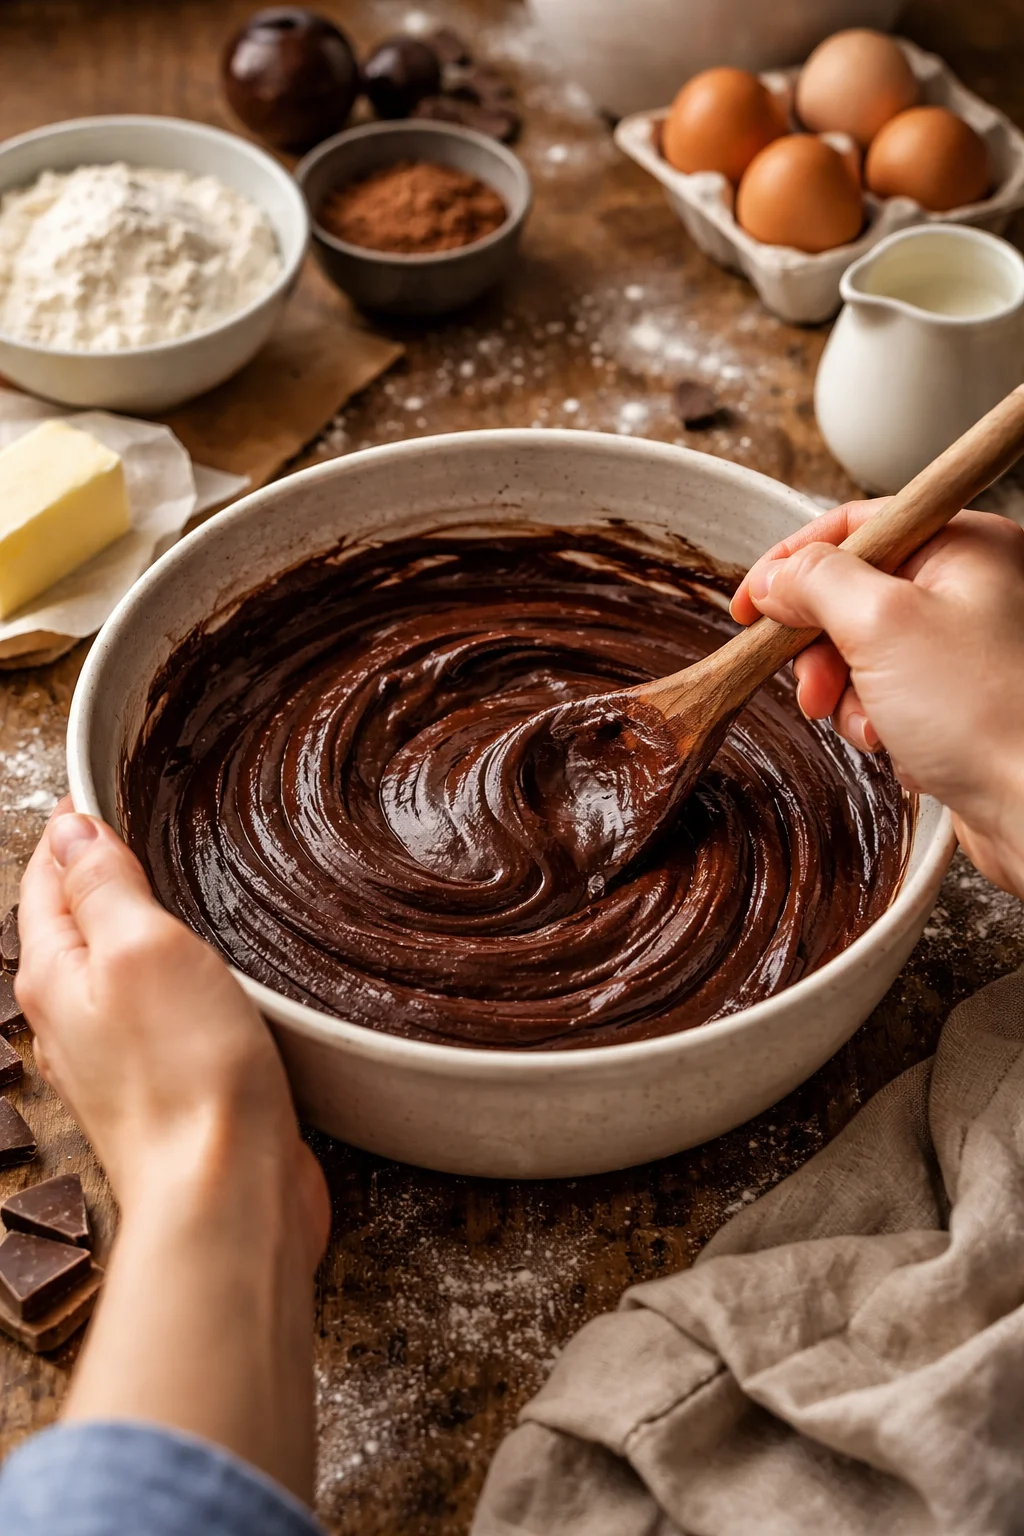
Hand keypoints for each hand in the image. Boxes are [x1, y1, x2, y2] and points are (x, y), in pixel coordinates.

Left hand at [16, 801, 328, 1498]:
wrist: (225, 1190)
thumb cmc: (187, 1072)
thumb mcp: (142, 949)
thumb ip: (105, 885)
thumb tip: (71, 829)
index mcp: (56, 976)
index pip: (47, 881)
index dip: (71, 833)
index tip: (94, 791)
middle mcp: (74, 1018)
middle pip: (73, 927)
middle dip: (96, 878)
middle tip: (130, 829)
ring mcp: (119, 1058)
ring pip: (116, 971)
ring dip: (135, 929)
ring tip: (168, 889)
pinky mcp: (168, 1086)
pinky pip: (157, 1013)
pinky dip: (171, 979)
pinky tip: (203, 976)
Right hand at [730, 503, 1023, 897]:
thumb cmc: (987, 714)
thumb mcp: (881, 625)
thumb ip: (816, 583)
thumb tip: (776, 576)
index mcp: (965, 545)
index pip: (857, 526)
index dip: (793, 563)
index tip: (751, 605)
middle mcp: (971, 587)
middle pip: (854, 592)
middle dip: (820, 644)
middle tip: (811, 685)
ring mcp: (967, 646)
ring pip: (864, 651)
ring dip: (846, 693)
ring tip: (866, 725)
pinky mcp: (960, 699)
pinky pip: (888, 694)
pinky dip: (874, 720)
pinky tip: (893, 745)